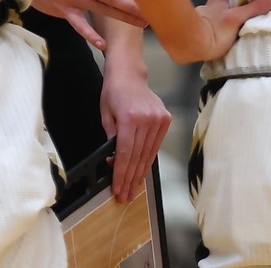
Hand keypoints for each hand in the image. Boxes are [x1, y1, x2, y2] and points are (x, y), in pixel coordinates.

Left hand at [100, 66, 171, 202]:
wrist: (129, 74)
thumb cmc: (113, 93)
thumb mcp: (105, 115)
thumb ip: (111, 139)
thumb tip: (113, 162)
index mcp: (129, 118)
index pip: (124, 153)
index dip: (120, 174)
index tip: (117, 189)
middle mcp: (147, 120)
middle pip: (137, 157)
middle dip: (129, 179)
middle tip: (124, 196)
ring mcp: (158, 119)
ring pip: (148, 154)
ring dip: (140, 173)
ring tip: (133, 189)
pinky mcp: (165, 120)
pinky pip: (155, 146)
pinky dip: (148, 160)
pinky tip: (142, 172)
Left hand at [164, 0, 270, 64]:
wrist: (189, 44)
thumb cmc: (215, 29)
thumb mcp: (237, 17)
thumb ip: (255, 8)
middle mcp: (212, 5)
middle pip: (226, 0)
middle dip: (236, 2)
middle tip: (251, 5)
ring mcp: (204, 17)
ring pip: (218, 12)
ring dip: (227, 14)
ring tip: (242, 20)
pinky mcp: (199, 30)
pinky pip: (212, 25)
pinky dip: (219, 26)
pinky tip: (226, 33)